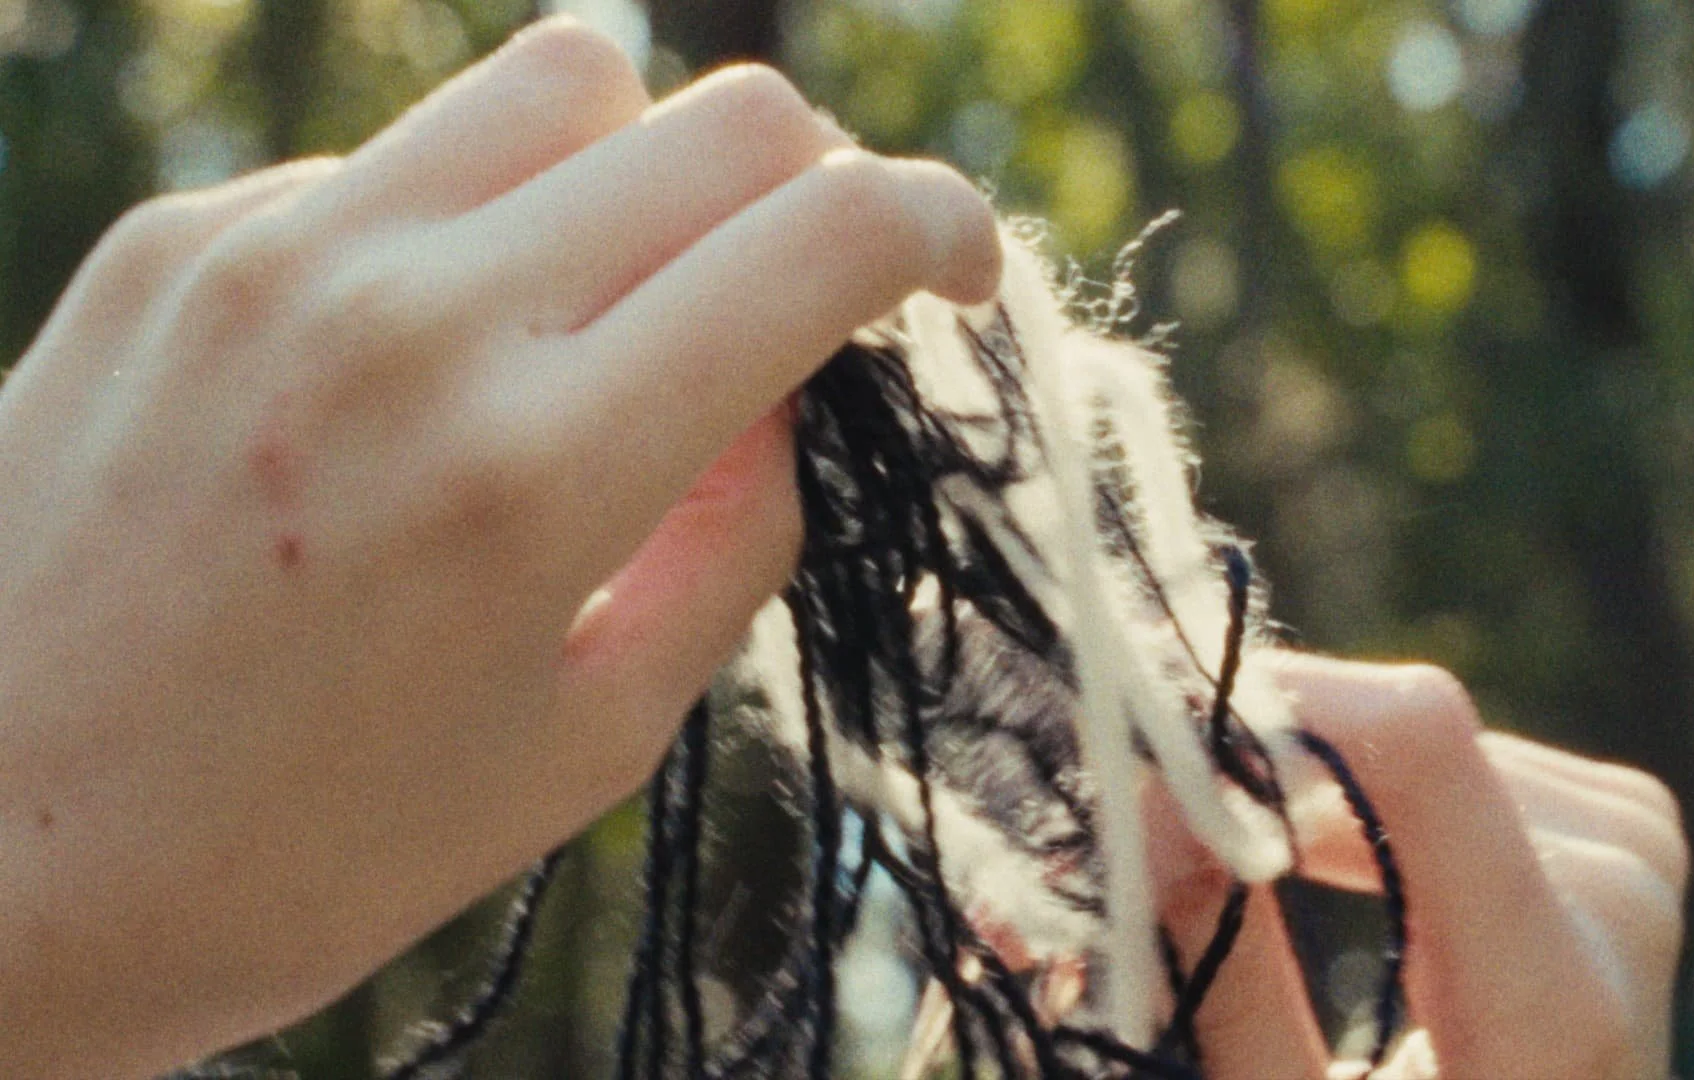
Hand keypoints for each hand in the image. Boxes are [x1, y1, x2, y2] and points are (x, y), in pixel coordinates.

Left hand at [0, 18, 999, 1077]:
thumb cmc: (300, 849)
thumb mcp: (587, 742)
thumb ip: (732, 543)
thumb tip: (790, 394)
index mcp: (543, 467)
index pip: (825, 234)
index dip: (941, 228)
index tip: (957, 273)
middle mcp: (418, 314)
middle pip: (721, 116)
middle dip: (815, 190)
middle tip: (800, 295)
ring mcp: (282, 251)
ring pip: (567, 75)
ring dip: (649, 170)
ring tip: (616, 302)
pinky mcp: (180, 236)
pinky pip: (403, 159)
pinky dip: (477, 224)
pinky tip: (425, 354)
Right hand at [1154, 655, 1686, 1078]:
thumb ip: (1212, 971)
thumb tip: (1135, 794)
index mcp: (1553, 1004)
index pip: (1421, 739)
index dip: (1266, 715)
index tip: (1147, 756)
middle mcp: (1622, 900)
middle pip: (1401, 733)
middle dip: (1254, 770)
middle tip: (1143, 850)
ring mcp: (1638, 855)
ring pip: (1418, 733)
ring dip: (1303, 787)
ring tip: (1228, 879)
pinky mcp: (1629, 829)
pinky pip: (1464, 753)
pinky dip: (1369, 792)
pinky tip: (1333, 865)